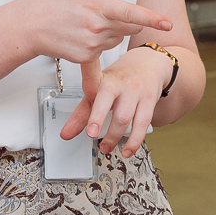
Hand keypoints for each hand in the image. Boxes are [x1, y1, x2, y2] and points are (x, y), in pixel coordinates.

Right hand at [26, 0, 171, 67]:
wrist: (28, 26)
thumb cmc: (51, 2)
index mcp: (98, 4)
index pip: (131, 12)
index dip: (152, 19)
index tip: (167, 22)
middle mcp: (97, 26)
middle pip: (129, 27)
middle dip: (125, 21)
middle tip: (102, 12)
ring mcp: (91, 43)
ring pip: (117, 39)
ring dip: (110, 32)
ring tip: (86, 23)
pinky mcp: (85, 57)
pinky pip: (102, 51)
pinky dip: (97, 44)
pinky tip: (80, 35)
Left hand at [61, 46, 175, 156]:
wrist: (147, 65)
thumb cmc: (119, 79)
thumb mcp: (98, 91)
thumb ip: (82, 113)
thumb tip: (66, 134)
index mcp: (102, 79)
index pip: (90, 81)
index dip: (84, 85)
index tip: (81, 94)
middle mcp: (119, 83)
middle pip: (107, 99)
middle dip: (98, 117)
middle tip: (91, 134)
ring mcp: (135, 91)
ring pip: (124, 116)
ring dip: (113, 136)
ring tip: (105, 147)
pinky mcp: (149, 101)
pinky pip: (142, 124)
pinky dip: (133, 141)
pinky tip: (127, 150)